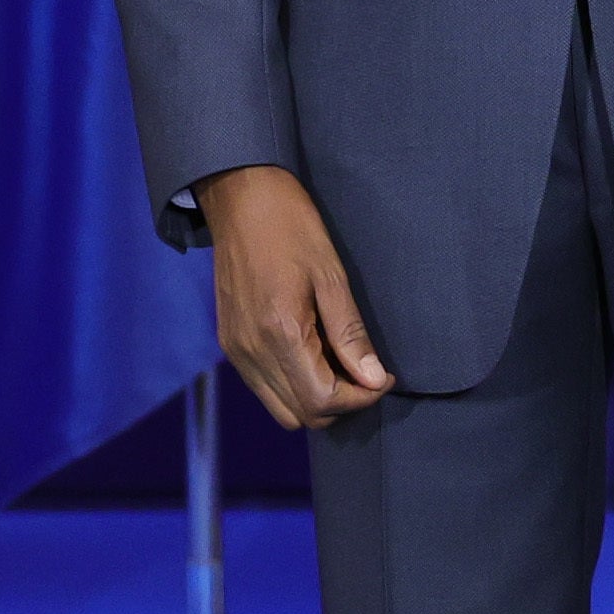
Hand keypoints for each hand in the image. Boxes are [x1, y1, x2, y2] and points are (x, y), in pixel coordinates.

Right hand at [203, 166, 392, 426]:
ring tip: (341, 365)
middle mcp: (251, 352)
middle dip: (341, 404)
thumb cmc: (291, 227)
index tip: (383, 377)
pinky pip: (264, 388)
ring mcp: (236, 351)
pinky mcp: (230, 344)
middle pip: (301, 415)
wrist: (239, 198)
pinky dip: (293, 385)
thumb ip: (350, 334)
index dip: (360, 398)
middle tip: (366, 374)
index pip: (322, 400)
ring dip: (316, 399)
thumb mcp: (331, 276)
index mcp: (279, 333)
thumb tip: (373, 379)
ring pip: (281, 409)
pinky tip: (313, 355)